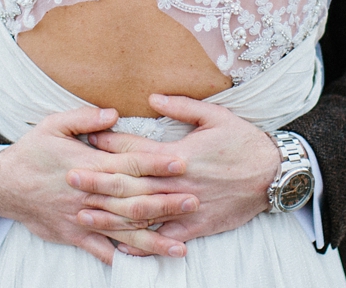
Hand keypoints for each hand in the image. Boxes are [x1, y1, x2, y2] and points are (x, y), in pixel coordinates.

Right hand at [0, 106, 194, 264]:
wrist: (2, 185)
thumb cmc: (31, 151)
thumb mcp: (53, 125)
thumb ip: (85, 119)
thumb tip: (114, 113)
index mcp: (88, 164)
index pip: (128, 163)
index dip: (155, 162)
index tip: (181, 161)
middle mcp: (89, 193)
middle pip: (132, 199)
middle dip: (164, 201)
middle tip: (194, 200)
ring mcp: (82, 217)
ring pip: (122, 230)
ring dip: (152, 238)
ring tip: (180, 245)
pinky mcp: (73, 234)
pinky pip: (100, 249)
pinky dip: (121, 255)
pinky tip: (143, 261)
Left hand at [70, 94, 280, 254]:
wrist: (275, 175)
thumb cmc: (245, 141)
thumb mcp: (216, 115)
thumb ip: (182, 106)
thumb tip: (153, 98)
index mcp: (180, 152)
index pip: (138, 148)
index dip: (110, 142)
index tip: (87, 138)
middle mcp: (179, 181)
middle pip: (132, 182)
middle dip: (99, 179)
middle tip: (71, 176)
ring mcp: (187, 206)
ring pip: (142, 213)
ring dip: (111, 214)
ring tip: (83, 213)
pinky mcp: (198, 225)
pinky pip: (166, 236)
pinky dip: (144, 243)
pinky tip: (121, 247)